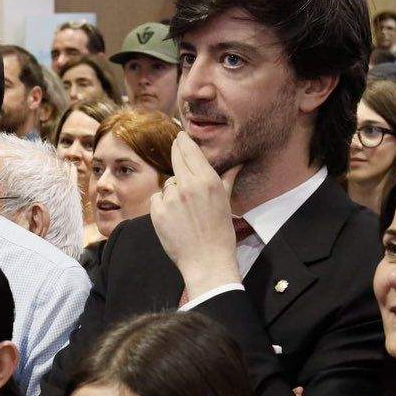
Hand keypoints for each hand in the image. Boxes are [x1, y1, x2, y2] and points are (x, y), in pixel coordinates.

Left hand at [151, 131, 241, 300]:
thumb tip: (237, 163)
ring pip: (168, 183)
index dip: (183, 141)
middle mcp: (188, 185)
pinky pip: (158, 198)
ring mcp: (171, 198)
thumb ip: (227, 178)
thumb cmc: (220, 231)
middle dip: (176, 151)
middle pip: (175, 158)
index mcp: (207, 180)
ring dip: (173, 189)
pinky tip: (174, 217)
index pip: (189, 150)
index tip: (180, 135)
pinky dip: (163, 204)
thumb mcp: (226, 201)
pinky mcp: (157, 211)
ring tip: (185, 208)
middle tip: (175, 146)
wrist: (206, 260)